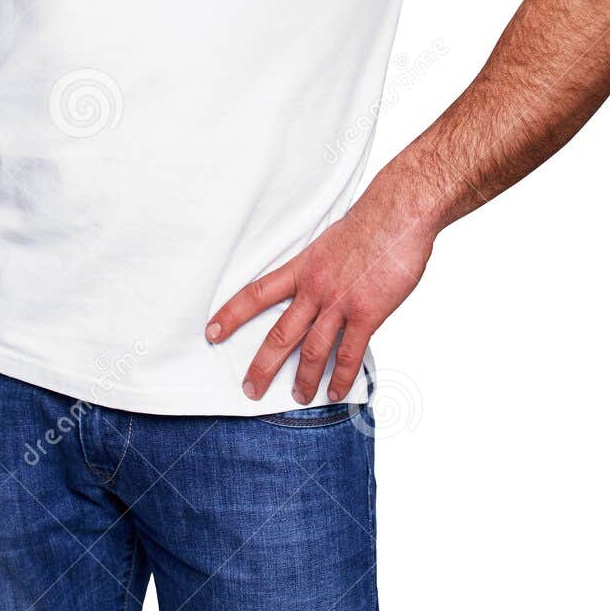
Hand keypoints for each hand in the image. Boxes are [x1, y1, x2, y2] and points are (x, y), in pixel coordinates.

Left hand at [205, 191, 433, 403]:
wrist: (397, 213)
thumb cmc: (369, 225)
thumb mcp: (329, 244)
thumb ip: (319, 269)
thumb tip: (318, 288)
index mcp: (302, 268)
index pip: (256, 294)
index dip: (231, 314)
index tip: (212, 331)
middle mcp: (315, 289)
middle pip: (280, 334)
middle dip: (262, 366)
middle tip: (250, 388)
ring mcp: (340, 303)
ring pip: (312, 351)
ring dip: (304, 379)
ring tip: (298, 397)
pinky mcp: (367, 314)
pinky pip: (349, 354)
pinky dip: (341, 378)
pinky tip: (335, 392)